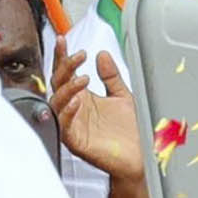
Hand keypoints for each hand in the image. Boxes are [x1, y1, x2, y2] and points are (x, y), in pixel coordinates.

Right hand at [51, 41, 149, 182]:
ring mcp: (74, 125)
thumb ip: (111, 76)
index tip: (63, 40)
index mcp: (83, 97)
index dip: (62, 56)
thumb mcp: (122, 96)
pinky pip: (63, 126)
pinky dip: (67, 113)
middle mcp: (75, 110)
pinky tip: (78, 102)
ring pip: (56, 104)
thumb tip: (102, 54)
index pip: (66, 73)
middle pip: (58, 84)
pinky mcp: (76, 142)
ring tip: (83, 79)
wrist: (142, 157)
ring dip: (67, 89)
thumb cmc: (131, 131)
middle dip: (64, 67)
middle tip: (78, 56)